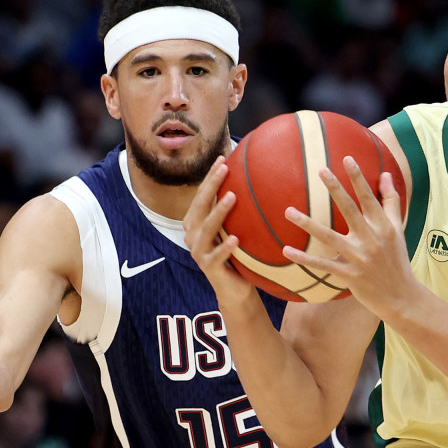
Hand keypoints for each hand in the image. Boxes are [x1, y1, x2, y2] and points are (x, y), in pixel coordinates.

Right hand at [185, 157, 258, 308]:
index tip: (223, 158)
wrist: (235, 289)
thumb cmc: (236, 255)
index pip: (202, 195)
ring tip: (232, 197)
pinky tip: (236, 239)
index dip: (211, 177)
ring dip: (218, 212)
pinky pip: (216, 256)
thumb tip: (255, 180)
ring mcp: (199, 252)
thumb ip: (236, 210)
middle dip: (211, 186)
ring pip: (206, 229)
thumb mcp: (235, 229)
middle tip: (224, 169)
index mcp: (196, 223)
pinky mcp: (208, 268)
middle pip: (200, 206)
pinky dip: (225, 248)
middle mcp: (192, 235)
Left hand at [283, 157, 414, 316]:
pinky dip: (305, 259)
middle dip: (336, 189)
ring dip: (308, 224)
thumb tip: (386, 174)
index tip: (346, 158)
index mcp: (383, 226)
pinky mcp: (349, 275)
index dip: (358, 178)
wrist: (401, 296)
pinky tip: (287, 250)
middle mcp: (371, 239)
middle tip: (321, 171)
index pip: (369, 197)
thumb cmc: (397, 259)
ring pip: (329, 237)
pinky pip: (323, 265)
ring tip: (288, 211)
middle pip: (350, 210)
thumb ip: (391, 201)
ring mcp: (359, 258)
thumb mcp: (398, 229)